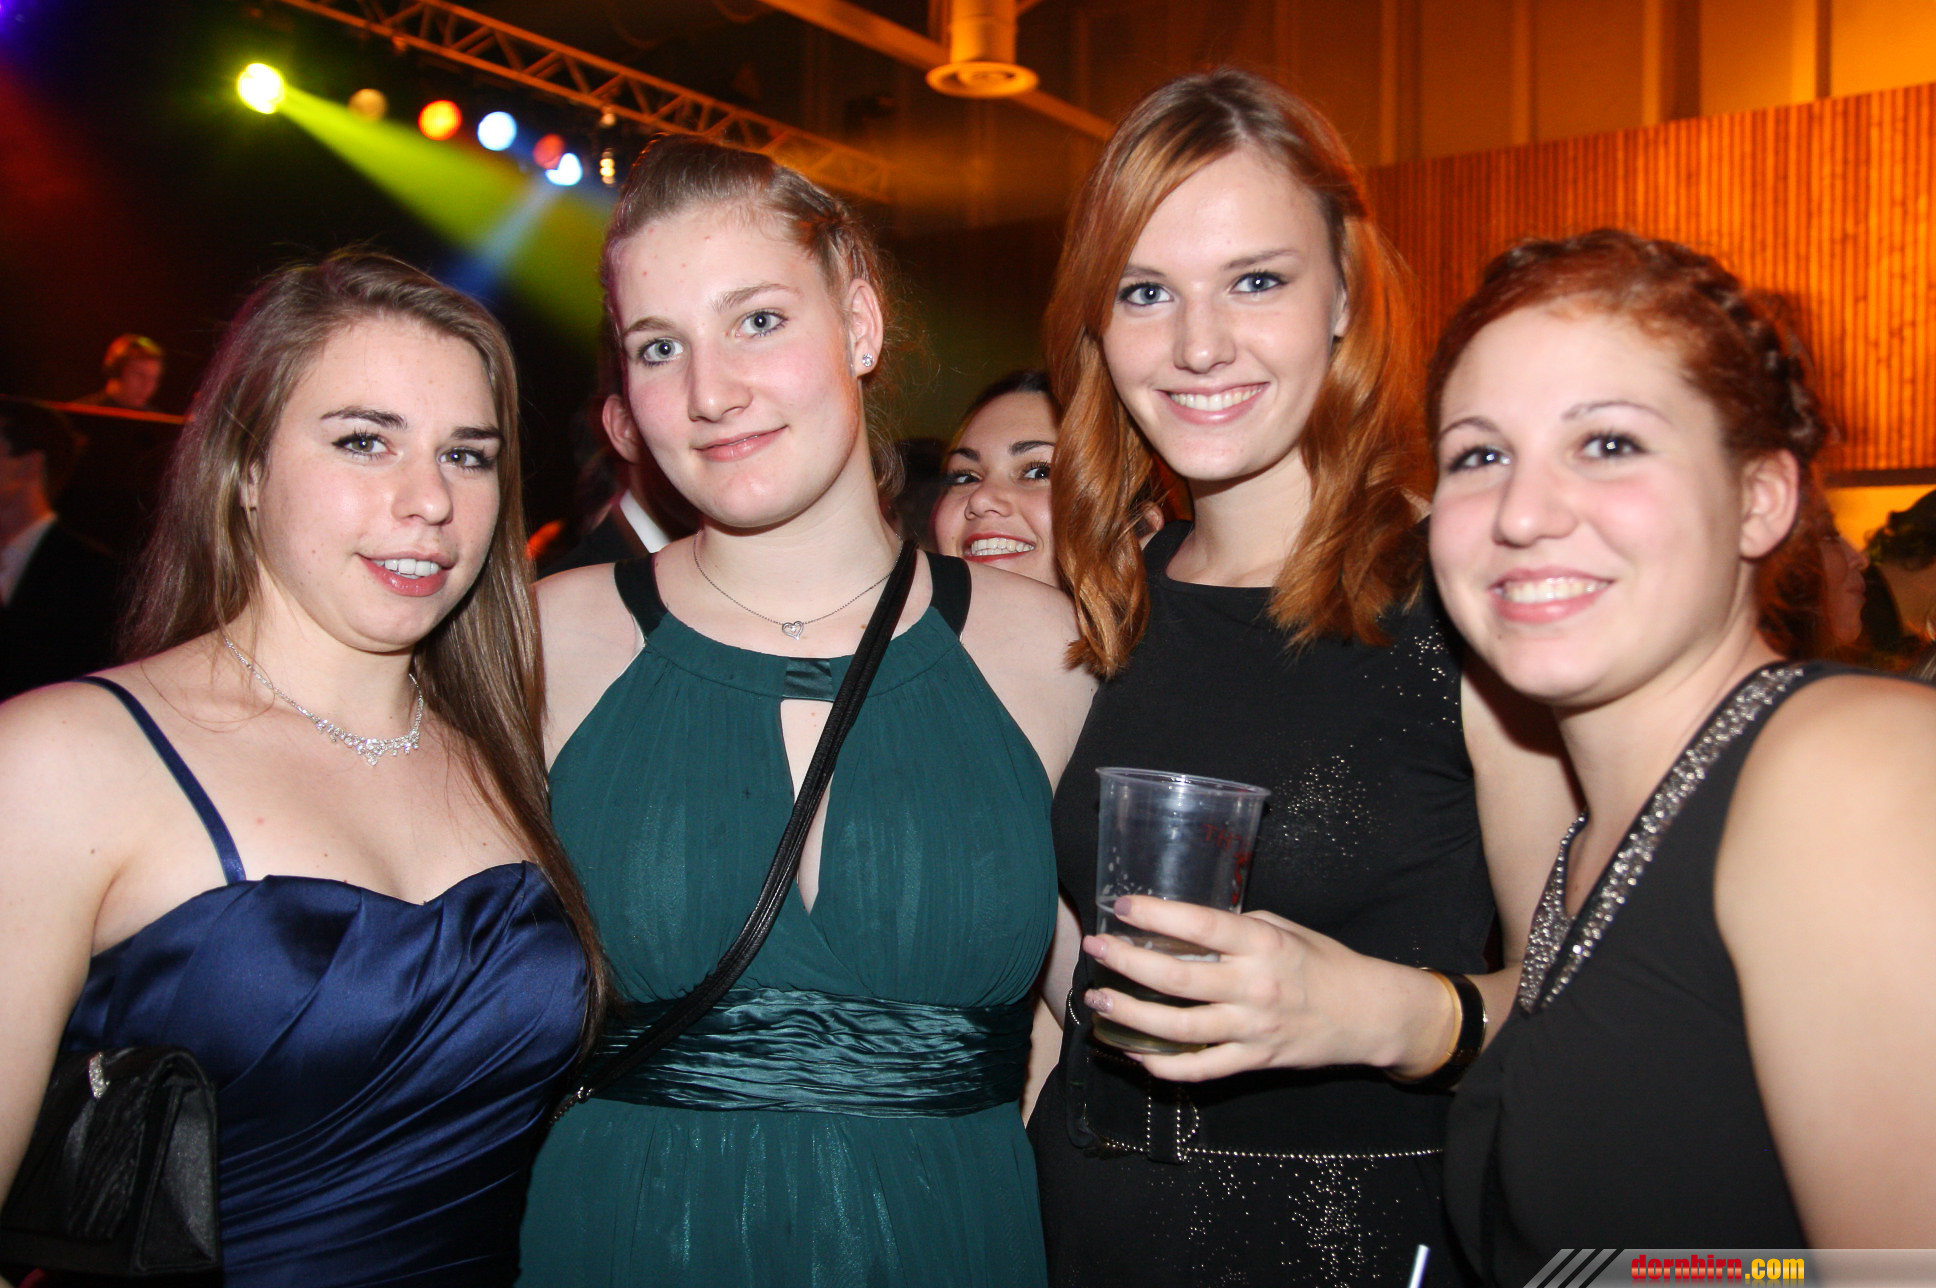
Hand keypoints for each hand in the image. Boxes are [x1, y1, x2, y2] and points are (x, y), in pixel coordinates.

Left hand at [1081, 895, 1454, 1082]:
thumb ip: (1236, 930)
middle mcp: (1254, 986)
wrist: (1368, 1014)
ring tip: (1099, 1000)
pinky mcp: (1253, 1061)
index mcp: (1263, 944)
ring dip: (1131, 1015)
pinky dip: (1161, 1065)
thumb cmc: (1323, 963)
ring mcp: (1252, 1029)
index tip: (1122, 906)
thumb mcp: (1283, 929)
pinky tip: (1132, 1051)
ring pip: (1179, 1028)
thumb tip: (1182, 927)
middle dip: (1127, 963)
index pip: (1201, 925)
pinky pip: (1199, 1069)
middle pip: (1177, 978)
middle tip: (1096, 950)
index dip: (1156, 915)